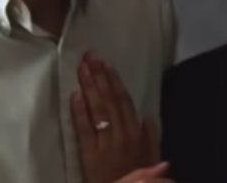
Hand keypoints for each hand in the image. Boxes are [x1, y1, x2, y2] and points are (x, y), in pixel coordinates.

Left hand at [70, 51, 162, 182]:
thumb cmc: (134, 178)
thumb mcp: (151, 159)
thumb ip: (151, 138)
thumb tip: (146, 117)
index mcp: (136, 133)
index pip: (124, 101)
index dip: (114, 80)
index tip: (105, 63)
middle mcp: (122, 135)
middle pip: (110, 100)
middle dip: (100, 76)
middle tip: (90, 56)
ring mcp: (105, 144)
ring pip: (98, 110)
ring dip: (90, 87)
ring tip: (82, 69)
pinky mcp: (89, 155)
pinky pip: (84, 130)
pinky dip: (79, 112)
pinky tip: (74, 96)